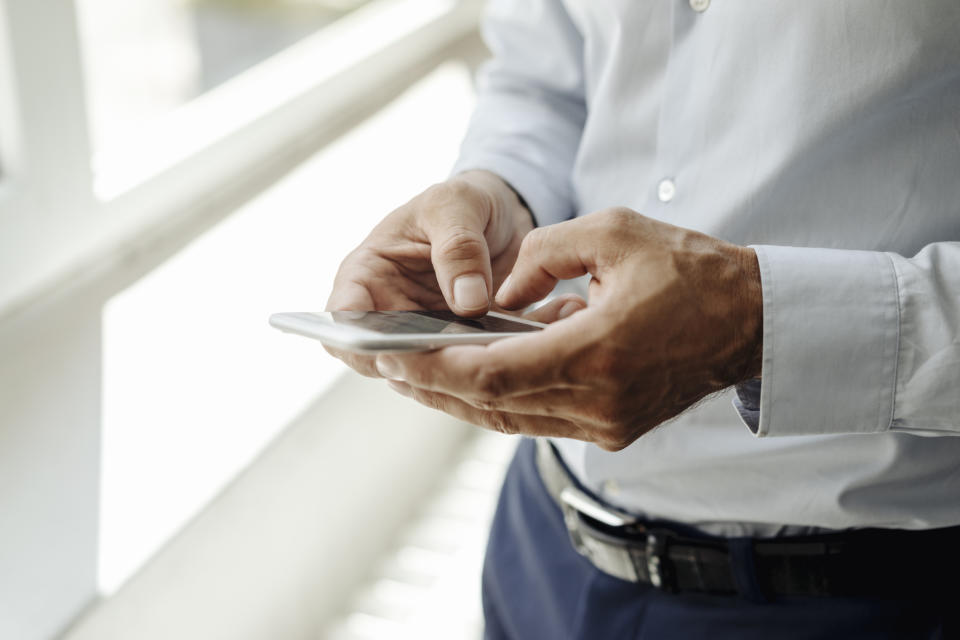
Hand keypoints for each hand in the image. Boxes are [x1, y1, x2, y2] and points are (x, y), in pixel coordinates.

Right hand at [326, 170, 534, 375]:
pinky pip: (471, 368)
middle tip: (454, 355)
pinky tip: (516, 348)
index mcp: (368, 275)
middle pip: (383, 358)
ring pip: (429, 372)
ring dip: (457, 369)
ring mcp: (427, 336)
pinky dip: (490, 364)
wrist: (502, 214)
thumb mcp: (456, 205)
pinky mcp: (464, 347)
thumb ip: (459, 247)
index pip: (341, 320)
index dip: (354, 340)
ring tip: (492, 349)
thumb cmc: (461, 202)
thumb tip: (467, 303)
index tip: (390, 345)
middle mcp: (391, 313)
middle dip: (414, 364)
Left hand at [375, 208, 762, 450]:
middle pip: (491, 406)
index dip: (434, 369)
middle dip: (435, 385)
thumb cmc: (688, 270)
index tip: (392, 357)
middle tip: (389, 366)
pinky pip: (539, 417)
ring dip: (462, 397)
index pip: (490, 375)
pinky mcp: (613, 430)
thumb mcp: (612, 233)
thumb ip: (541, 257)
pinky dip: (501, 399)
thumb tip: (494, 292)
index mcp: (596, 354)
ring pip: (511, 419)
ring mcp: (607, 425)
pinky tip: (473, 376)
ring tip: (419, 373)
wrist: (750, 322)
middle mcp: (598, 403)